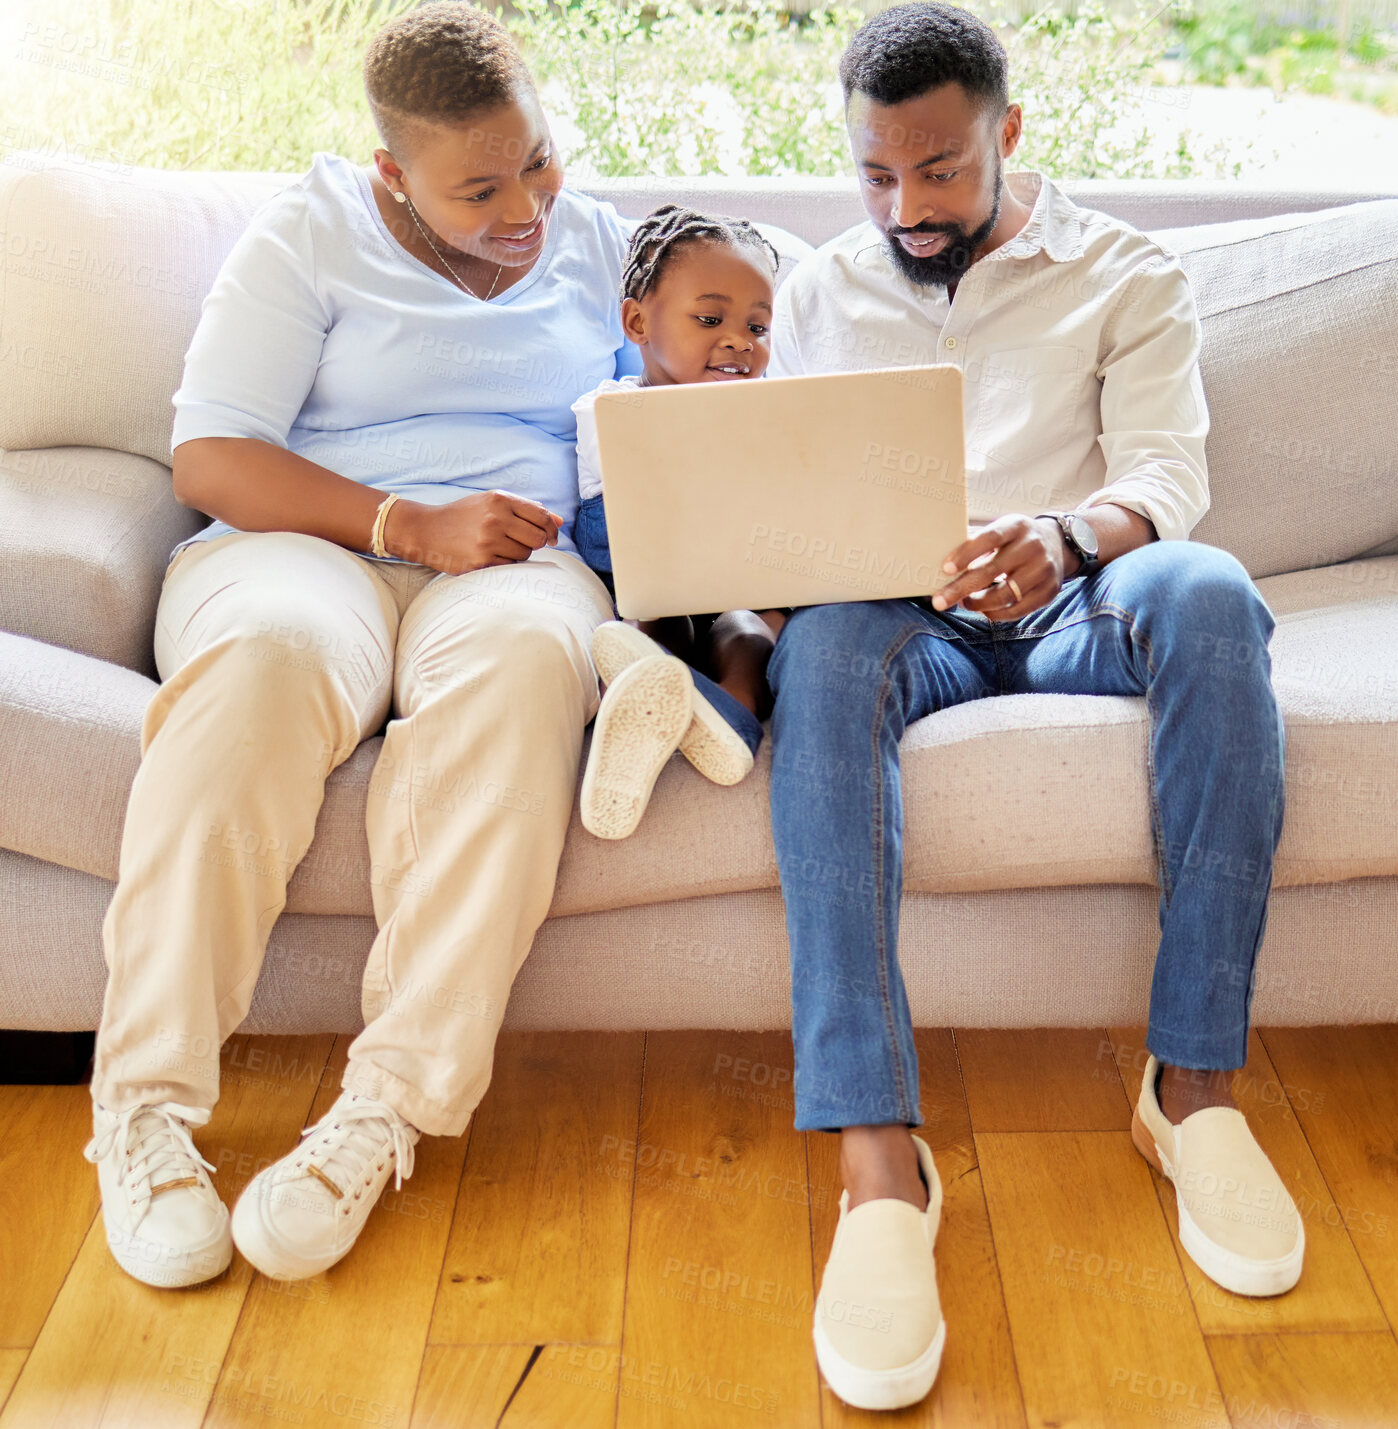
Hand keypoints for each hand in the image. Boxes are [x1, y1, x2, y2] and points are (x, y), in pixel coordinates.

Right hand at [388, 489, 562, 573]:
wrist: (426, 530)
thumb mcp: (491, 503)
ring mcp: (487, 542)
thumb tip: (560, 522)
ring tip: (499, 547)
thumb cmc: (464, 516)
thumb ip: (527, 510)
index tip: (551, 537)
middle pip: (537, 539)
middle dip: (535, 543)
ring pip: (524, 555)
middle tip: (522, 543)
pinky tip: (491, 556)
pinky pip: (509, 568)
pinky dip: (506, 565)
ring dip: (518, 554)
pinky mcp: (480, 562)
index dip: (552, 529)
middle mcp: (494, 519)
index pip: (542, 516)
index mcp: (499, 500)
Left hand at [930, 514, 1071, 620]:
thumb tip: (940, 562)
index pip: (989, 538)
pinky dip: (995, 613)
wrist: (1057, 545)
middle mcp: (1032, 546)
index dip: (966, 554)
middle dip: (961, 589)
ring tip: (963, 603)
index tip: (945, 569)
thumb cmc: (1015, 540)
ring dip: (978, 604)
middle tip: (939, 601)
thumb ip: (977, 543)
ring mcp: (1044, 570)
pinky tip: (984, 610)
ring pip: (1004, 595)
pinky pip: (1017, 610)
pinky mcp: (1049, 591)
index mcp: (1016, 526)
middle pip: (992, 571)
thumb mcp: (1002, 530)